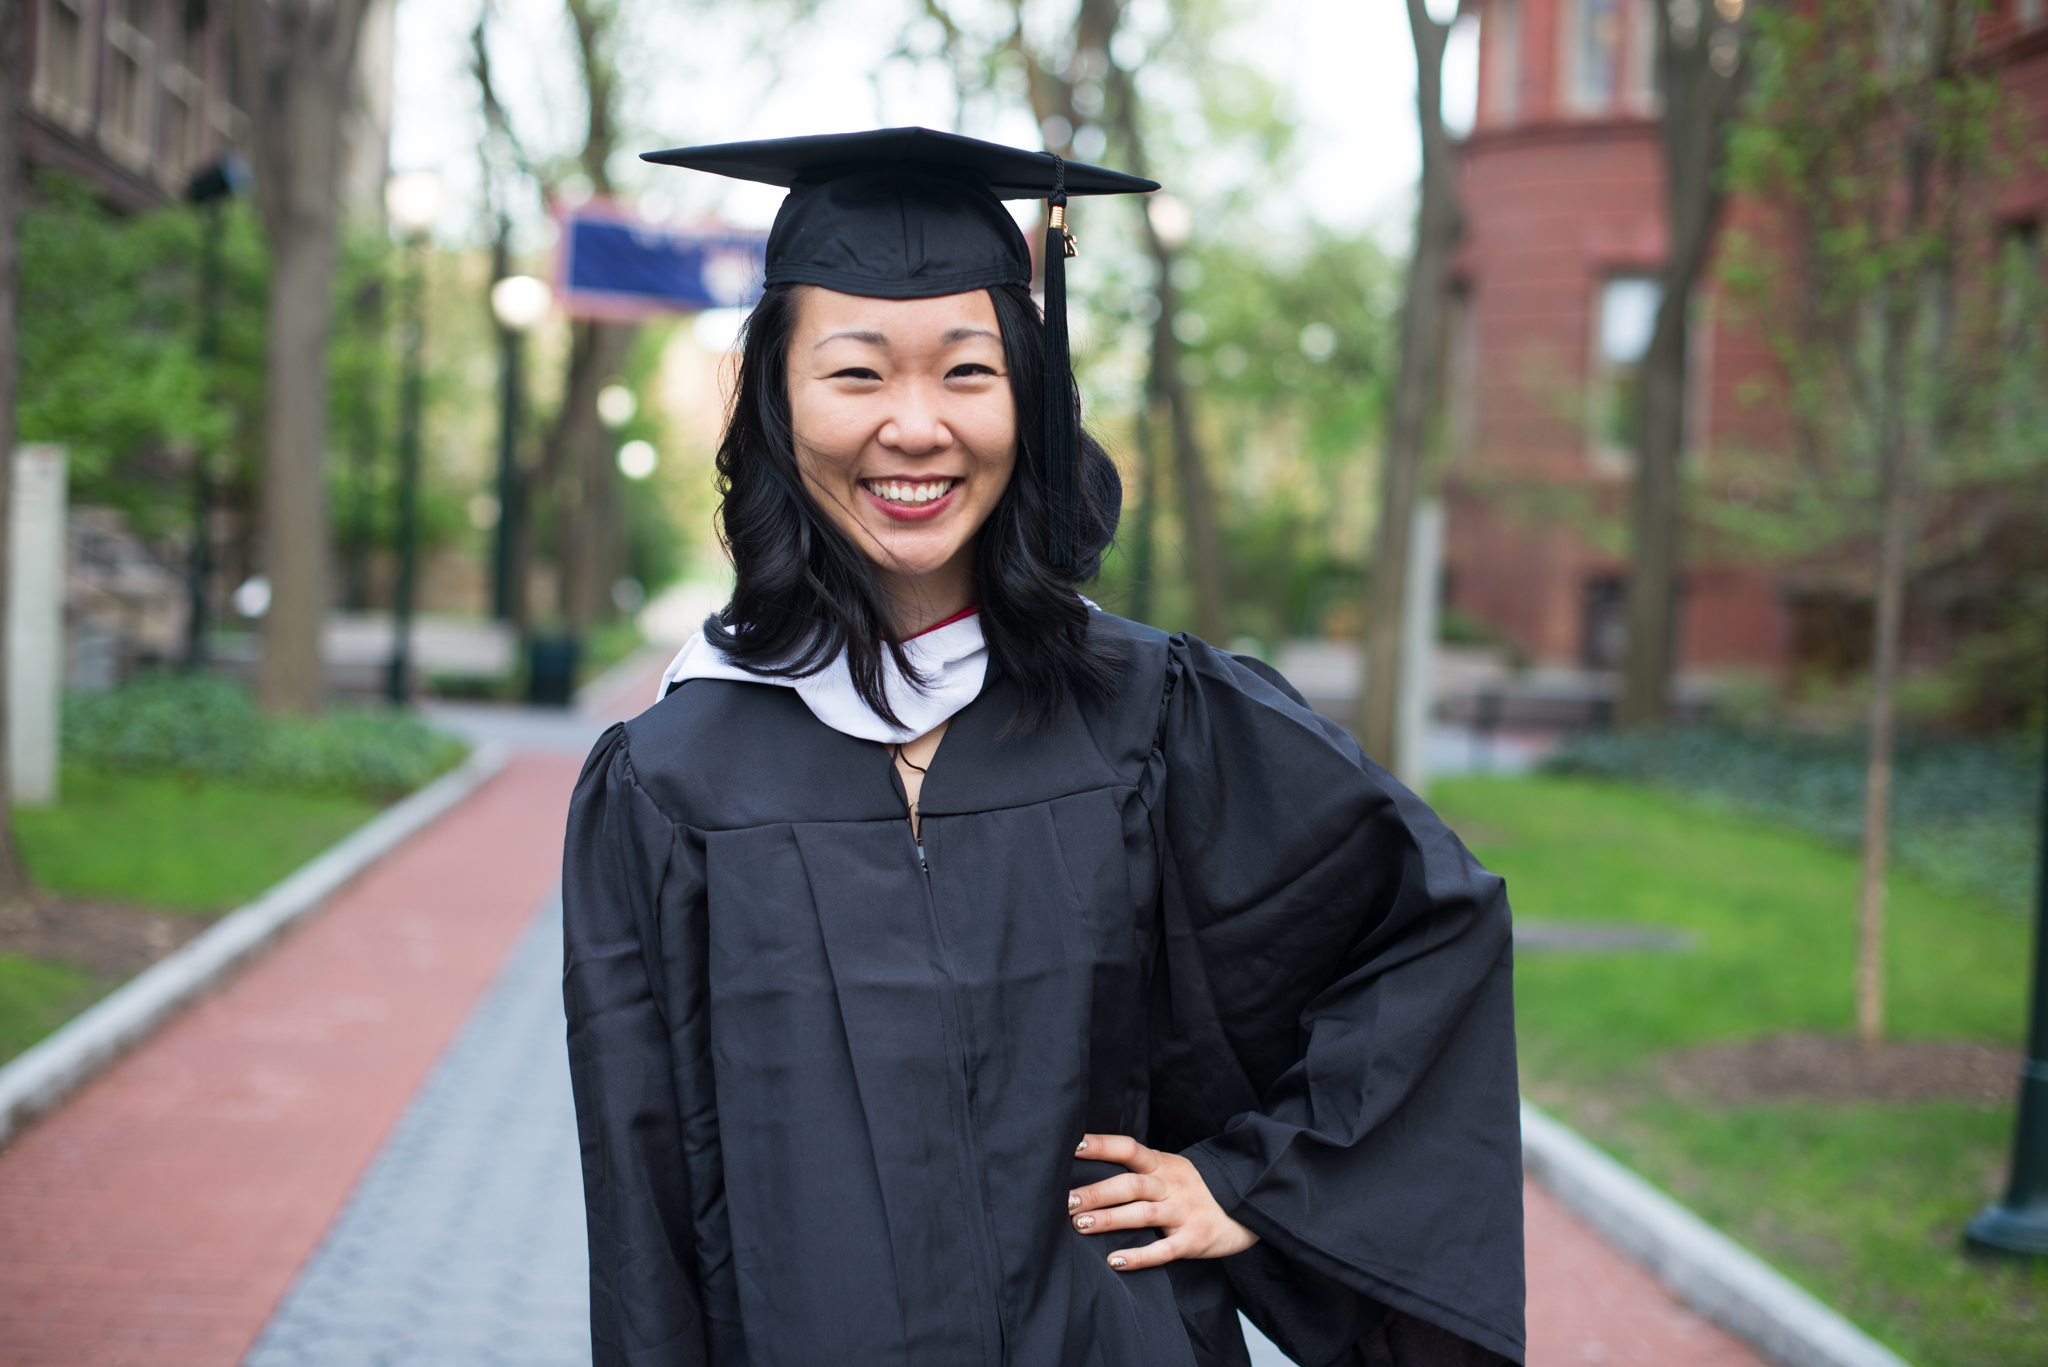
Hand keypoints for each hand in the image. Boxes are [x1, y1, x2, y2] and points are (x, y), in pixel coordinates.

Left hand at [1067, 1133, 1258, 1270]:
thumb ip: (1140, 1170)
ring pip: (1143, 1214)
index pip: (1129, 1148)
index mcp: (1163, 1164)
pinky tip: (1115, 1260)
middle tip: (1066, 1201)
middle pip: (1131, 1184)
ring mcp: (1184, 1212)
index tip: (1073, 1146)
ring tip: (1080, 1225)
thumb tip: (1090, 1172)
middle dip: (1097, 1191)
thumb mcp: (1171, 1169)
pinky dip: (1139, 1256)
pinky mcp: (1193, 1240)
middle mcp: (1172, 1185)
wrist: (1247, 1207)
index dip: (1102, 1145)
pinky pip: (1164, 1249)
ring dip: (1110, 1219)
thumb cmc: (1195, 1189)